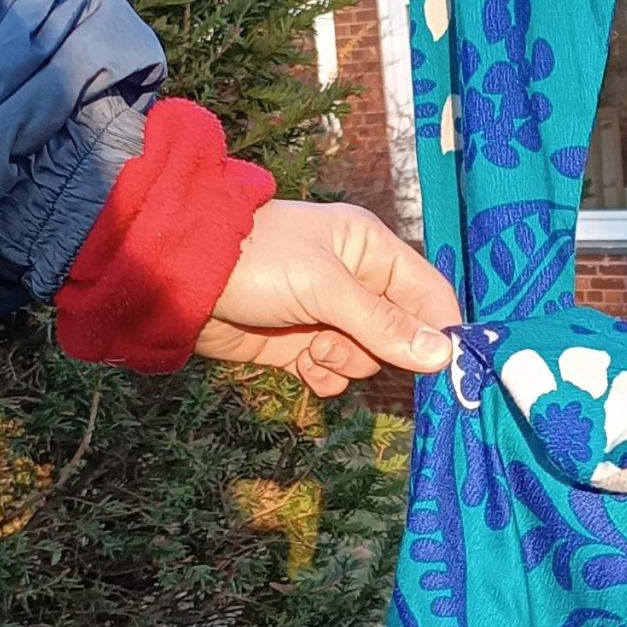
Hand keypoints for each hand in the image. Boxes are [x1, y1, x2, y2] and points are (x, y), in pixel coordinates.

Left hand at [195, 199, 460, 395]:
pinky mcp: (302, 344)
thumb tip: (443, 355)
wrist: (179, 279)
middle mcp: (357, 282)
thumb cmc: (256, 261)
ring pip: (368, 359)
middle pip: (402, 335)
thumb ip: (383, 324)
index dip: (441, 331)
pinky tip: (302, 365)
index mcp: (371, 250)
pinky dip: (324, 376)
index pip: (429, 294)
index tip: (446, 368)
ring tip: (311, 346)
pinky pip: (336, 373)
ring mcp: (329, 315)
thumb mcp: (325, 287)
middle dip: (379, 349)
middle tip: (344, 341)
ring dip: (345, 362)